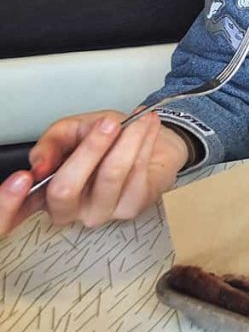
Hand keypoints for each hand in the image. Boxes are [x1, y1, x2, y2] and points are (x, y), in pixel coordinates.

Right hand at [0, 110, 189, 236]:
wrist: (151, 144)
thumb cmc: (108, 139)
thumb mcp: (73, 131)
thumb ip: (52, 141)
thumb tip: (39, 163)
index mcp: (47, 194)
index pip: (20, 209)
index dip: (11, 202)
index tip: (30, 174)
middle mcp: (70, 211)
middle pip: (66, 188)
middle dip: (90, 148)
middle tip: (109, 122)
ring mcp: (101, 213)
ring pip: (110, 174)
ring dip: (129, 139)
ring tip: (140, 118)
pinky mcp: (131, 208)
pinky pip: (136, 173)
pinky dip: (144, 144)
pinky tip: (148, 128)